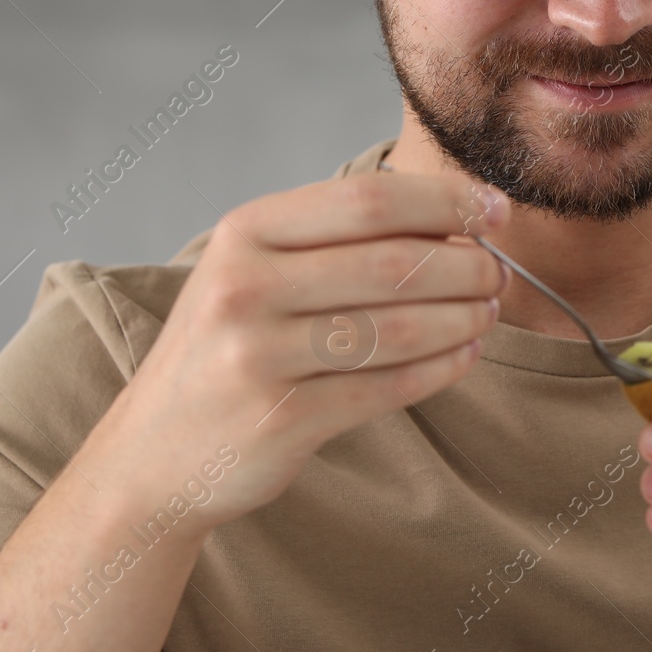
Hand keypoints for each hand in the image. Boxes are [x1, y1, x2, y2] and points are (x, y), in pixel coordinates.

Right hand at [75, 170, 510, 535]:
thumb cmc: (228, 345)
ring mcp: (257, 355)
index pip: (368, 200)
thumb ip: (338, 241)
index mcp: (245, 231)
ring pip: (397, 327)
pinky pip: (386, 387)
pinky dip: (440, 369)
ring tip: (487, 312)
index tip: (495, 209)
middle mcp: (245, 286)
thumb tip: (455, 220)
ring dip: (461, 318)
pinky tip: (463, 356)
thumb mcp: (259, 271)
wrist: (154, 452)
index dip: (445, 201)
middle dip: (465, 265)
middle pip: (391, 262)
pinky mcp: (280, 417)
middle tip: (497, 273)